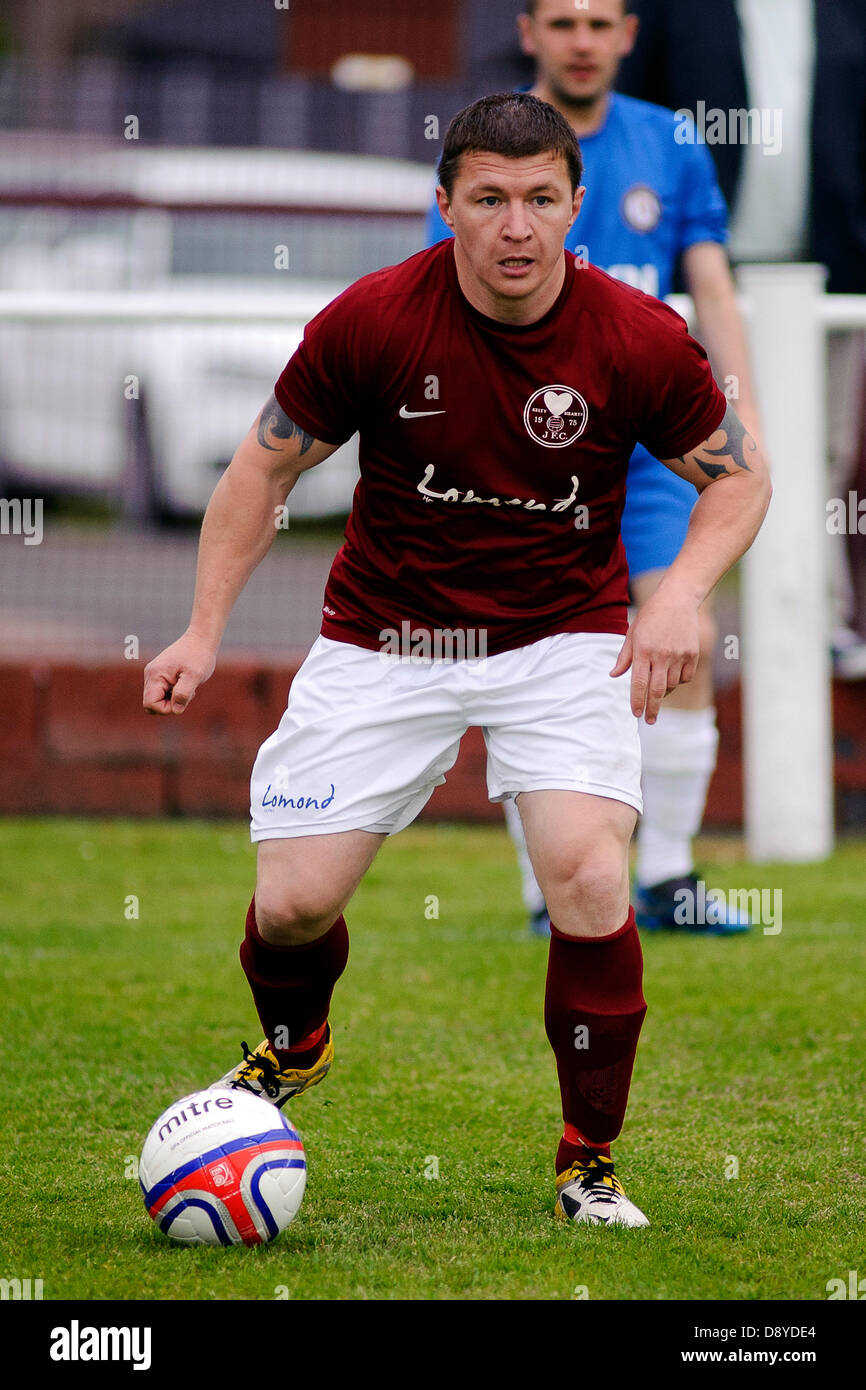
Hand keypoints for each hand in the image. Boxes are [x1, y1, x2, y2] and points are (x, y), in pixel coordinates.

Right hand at [143, 631, 216, 714]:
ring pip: (157, 699)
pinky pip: (162, 692)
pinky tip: (184, 683)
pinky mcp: (160, 674)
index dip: (166, 708)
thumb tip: (175, 710)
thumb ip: (183, 693)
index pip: (150, 704)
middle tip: (186, 692)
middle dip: (169, 704)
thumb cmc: (199, 656)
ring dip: (172, 698)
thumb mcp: (194, 676)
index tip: (183, 698)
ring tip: (187, 685)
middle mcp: (150, 675)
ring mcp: (154, 674)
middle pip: (151, 704)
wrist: (200, 639)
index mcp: (155, 675)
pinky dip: (173, 693)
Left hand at [610, 586, 699, 722]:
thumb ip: (624, 657)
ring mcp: (679, 655)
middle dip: (653, 709)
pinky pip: (685, 677)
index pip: (638, 683)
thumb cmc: (651, 617)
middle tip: (650, 721)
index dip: (637, 701)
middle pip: (657, 691)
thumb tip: (614, 675)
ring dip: (664, 691)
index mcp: (643, 651)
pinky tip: (672, 674)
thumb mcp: (632, 633)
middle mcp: (662, 655)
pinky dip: (679, 680)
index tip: (636, 714)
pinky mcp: (693, 654)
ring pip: (672, 685)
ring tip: (659, 685)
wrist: (677, 599)